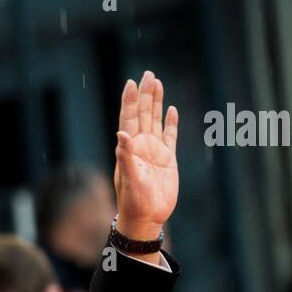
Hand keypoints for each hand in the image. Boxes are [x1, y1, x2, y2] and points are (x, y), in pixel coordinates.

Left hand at [114, 70, 178, 239]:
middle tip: (148, 73)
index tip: (131, 82)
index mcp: (129, 148)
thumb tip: (120, 132)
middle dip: (145, 94)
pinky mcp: (167, 159)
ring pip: (156, 120)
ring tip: (157, 83)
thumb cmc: (133, 201)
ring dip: (157, 102)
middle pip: (143, 113)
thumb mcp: (129, 178)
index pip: (129, 118)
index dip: (130, 100)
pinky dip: (171, 123)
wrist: (147, 218)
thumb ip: (125, 156)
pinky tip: (171, 110)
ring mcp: (154, 151)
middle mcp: (141, 145)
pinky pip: (170, 136)